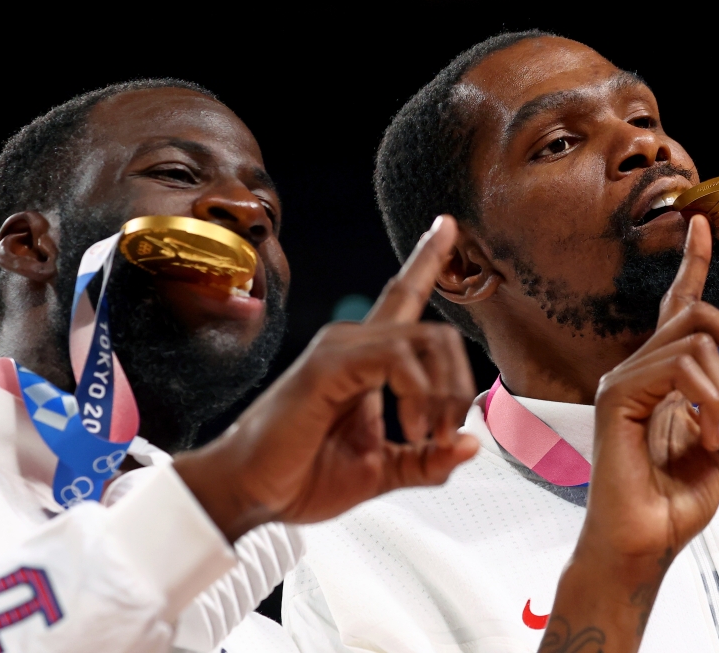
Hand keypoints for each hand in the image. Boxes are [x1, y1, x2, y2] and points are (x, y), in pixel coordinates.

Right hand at [175, 215, 479, 540]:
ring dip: (442, 394)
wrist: (249, 492)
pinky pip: (396, 357)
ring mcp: (340, 349)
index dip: (428, 259)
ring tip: (426, 436)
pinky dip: (418, 393)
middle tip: (446, 433)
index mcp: (367, 360)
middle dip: (459, 386)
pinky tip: (409, 428)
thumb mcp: (381, 472)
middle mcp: (353, 343)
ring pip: (427, 340)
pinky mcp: (328, 365)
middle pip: (438, 333)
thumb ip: (426, 460)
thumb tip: (469, 446)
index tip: (448, 225)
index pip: (404, 296)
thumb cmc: (301, 475)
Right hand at [541, 215, 718, 651]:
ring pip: (691, 339)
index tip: (701, 226)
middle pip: (693, 312)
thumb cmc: (672, 504)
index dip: (691, 265)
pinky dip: (705, 400)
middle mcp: (638, 371)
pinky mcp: (615, 396)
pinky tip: (702, 433)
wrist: (643, 543)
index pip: (677, 309)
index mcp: (663, 379)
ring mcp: (623, 381)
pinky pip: (676, 367)